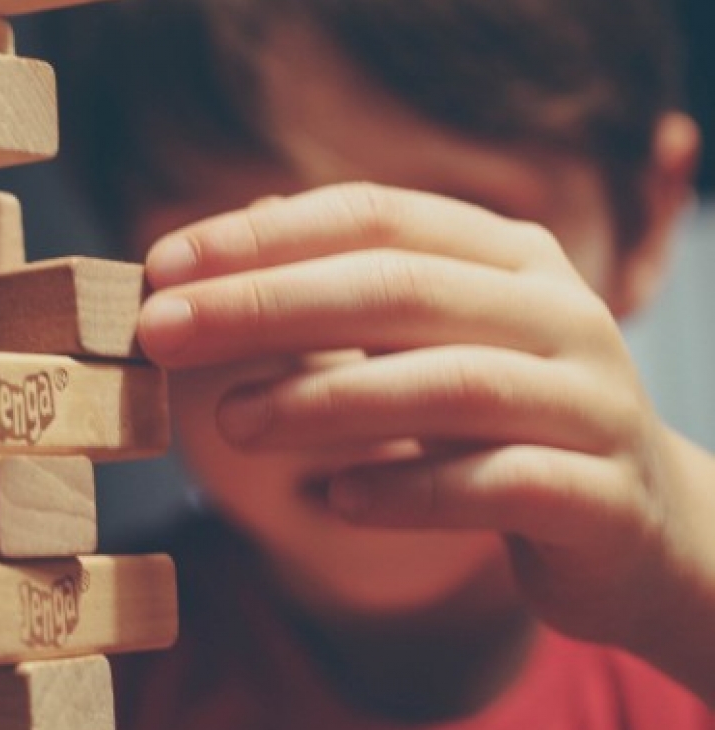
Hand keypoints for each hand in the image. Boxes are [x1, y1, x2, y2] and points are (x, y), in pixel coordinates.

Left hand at [136, 184, 714, 670]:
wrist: (640, 529)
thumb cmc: (503, 423)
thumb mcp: (432, 340)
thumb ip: (349, 289)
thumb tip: (240, 232)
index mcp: (509, 257)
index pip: (374, 215)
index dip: (261, 237)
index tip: (160, 265)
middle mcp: (558, 312)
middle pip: (400, 287)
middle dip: (267, 305)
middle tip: (163, 331)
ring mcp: (590, 403)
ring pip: (450, 384)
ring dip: (324, 398)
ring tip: (231, 421)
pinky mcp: (601, 497)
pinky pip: (496, 486)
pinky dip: (406, 490)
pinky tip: (333, 500)